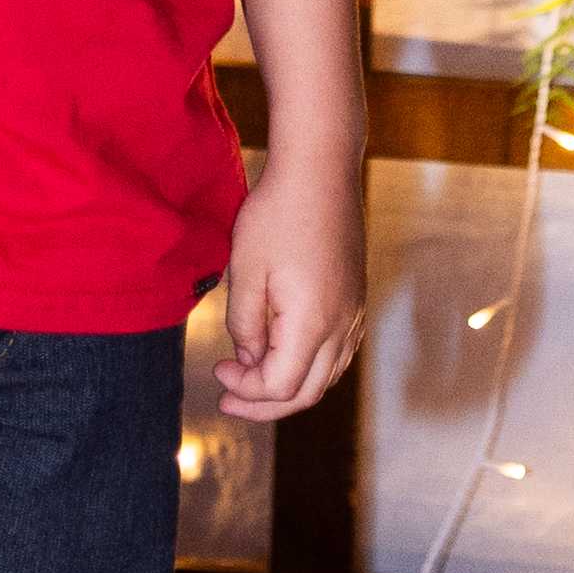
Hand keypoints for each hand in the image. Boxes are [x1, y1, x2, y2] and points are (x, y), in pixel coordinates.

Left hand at [215, 157, 365, 421]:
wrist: (320, 168)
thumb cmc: (277, 213)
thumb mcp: (246, 271)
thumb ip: (244, 324)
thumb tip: (249, 359)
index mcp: (312, 323)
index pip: (280, 385)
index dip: (245, 389)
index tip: (218, 370)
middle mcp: (342, 325)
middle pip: (308, 392)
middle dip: (265, 403)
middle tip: (229, 398)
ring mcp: (353, 312)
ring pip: (327, 375)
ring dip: (289, 387)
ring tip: (252, 379)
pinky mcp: (355, 298)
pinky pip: (337, 352)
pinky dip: (309, 366)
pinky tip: (282, 353)